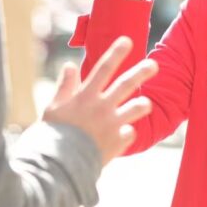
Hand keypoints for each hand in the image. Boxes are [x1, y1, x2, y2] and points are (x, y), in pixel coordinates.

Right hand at [42, 37, 157, 165]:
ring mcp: (112, 124)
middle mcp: (101, 107)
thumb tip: (69, 65)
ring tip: (146, 103)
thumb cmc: (53, 135)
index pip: (103, 68)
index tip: (127, 40)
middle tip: (154, 64)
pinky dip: (127, 133)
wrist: (60, 165)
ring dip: (142, 104)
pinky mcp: (118, 142)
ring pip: (136, 108)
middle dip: (141, 71)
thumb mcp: (53, 108)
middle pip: (126, 84)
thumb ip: (64, 86)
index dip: (116, 53)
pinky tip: (121, 136)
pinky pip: (130, 134)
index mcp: (85, 96)